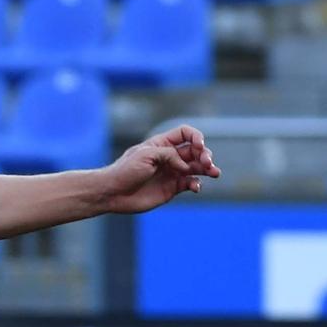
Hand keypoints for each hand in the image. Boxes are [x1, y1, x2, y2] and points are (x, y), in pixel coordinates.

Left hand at [97, 125, 220, 215]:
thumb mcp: (146, 155)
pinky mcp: (172, 188)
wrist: (112, 192)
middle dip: (205, 154)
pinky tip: (196, 187)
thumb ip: (169, 155)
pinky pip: (190, 184)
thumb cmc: (125, 170)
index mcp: (162, 144)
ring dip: (208, 169)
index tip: (198, 146)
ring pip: (197, 168)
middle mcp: (169, 157)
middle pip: (196, 151)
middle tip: (207, 163)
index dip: (196, 137)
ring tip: (215, 173)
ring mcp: (172, 172)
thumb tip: (185, 167)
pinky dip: (196, 184)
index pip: (186, 134)